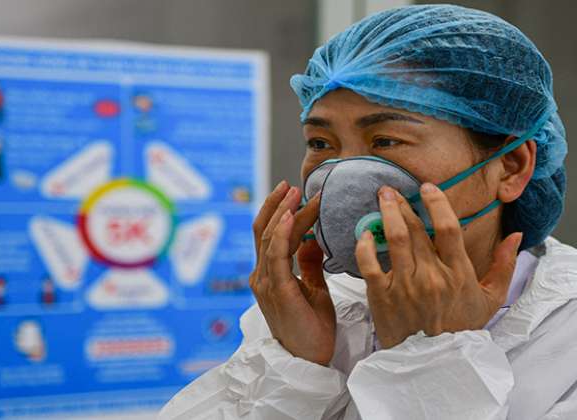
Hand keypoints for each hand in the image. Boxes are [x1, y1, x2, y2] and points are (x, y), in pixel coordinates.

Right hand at [249, 181, 334, 365]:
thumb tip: (313, 238)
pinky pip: (276, 257)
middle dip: (277, 205)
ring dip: (283, 213)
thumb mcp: (314, 288)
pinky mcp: (277, 291)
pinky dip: (281, 234)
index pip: (271, 234)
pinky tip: (289, 218)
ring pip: (270, 239)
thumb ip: (309, 264)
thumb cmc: (312, 328)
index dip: (282, 212)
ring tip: (296, 194)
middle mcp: (262, 276)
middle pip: (263, 231)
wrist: (310, 359)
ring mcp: (265, 284)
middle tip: (292, 185)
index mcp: (269, 275)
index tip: (296, 193)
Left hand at [354, 183, 522, 348]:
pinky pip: (369, 263)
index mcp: (458, 274)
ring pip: (393, 239)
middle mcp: (431, 277)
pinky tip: (366, 233)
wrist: (434, 364)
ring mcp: (404, 286)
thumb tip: (516, 235)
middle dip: (402, 204)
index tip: (427, 188)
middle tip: (393, 190)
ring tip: (381, 198)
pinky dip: (365, 245)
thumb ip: (504, 265)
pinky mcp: (382, 297)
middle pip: (415, 229)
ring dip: (385, 213)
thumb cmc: (462, 329)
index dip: (437, 203)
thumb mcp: (491, 299)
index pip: (448, 229)